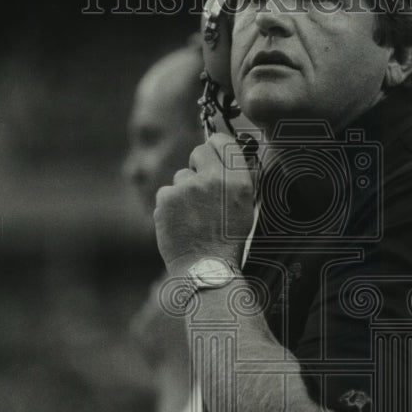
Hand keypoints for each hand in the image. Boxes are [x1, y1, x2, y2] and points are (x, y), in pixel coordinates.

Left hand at [153, 133, 256, 276]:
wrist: (206, 269)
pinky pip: (167, 192)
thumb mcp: (245, 208)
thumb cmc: (228, 241)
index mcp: (238, 181)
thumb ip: (237, 179)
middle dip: (198, 163)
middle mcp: (213, 179)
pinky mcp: (166, 198)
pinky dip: (171, 206)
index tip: (213, 152)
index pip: (223, 142)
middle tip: (201, 185)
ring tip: (193, 216)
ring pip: (181, 176)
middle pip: (199, 150)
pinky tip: (180, 223)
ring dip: (184, 190)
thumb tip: (229, 155)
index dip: (216, 146)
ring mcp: (187, 187)